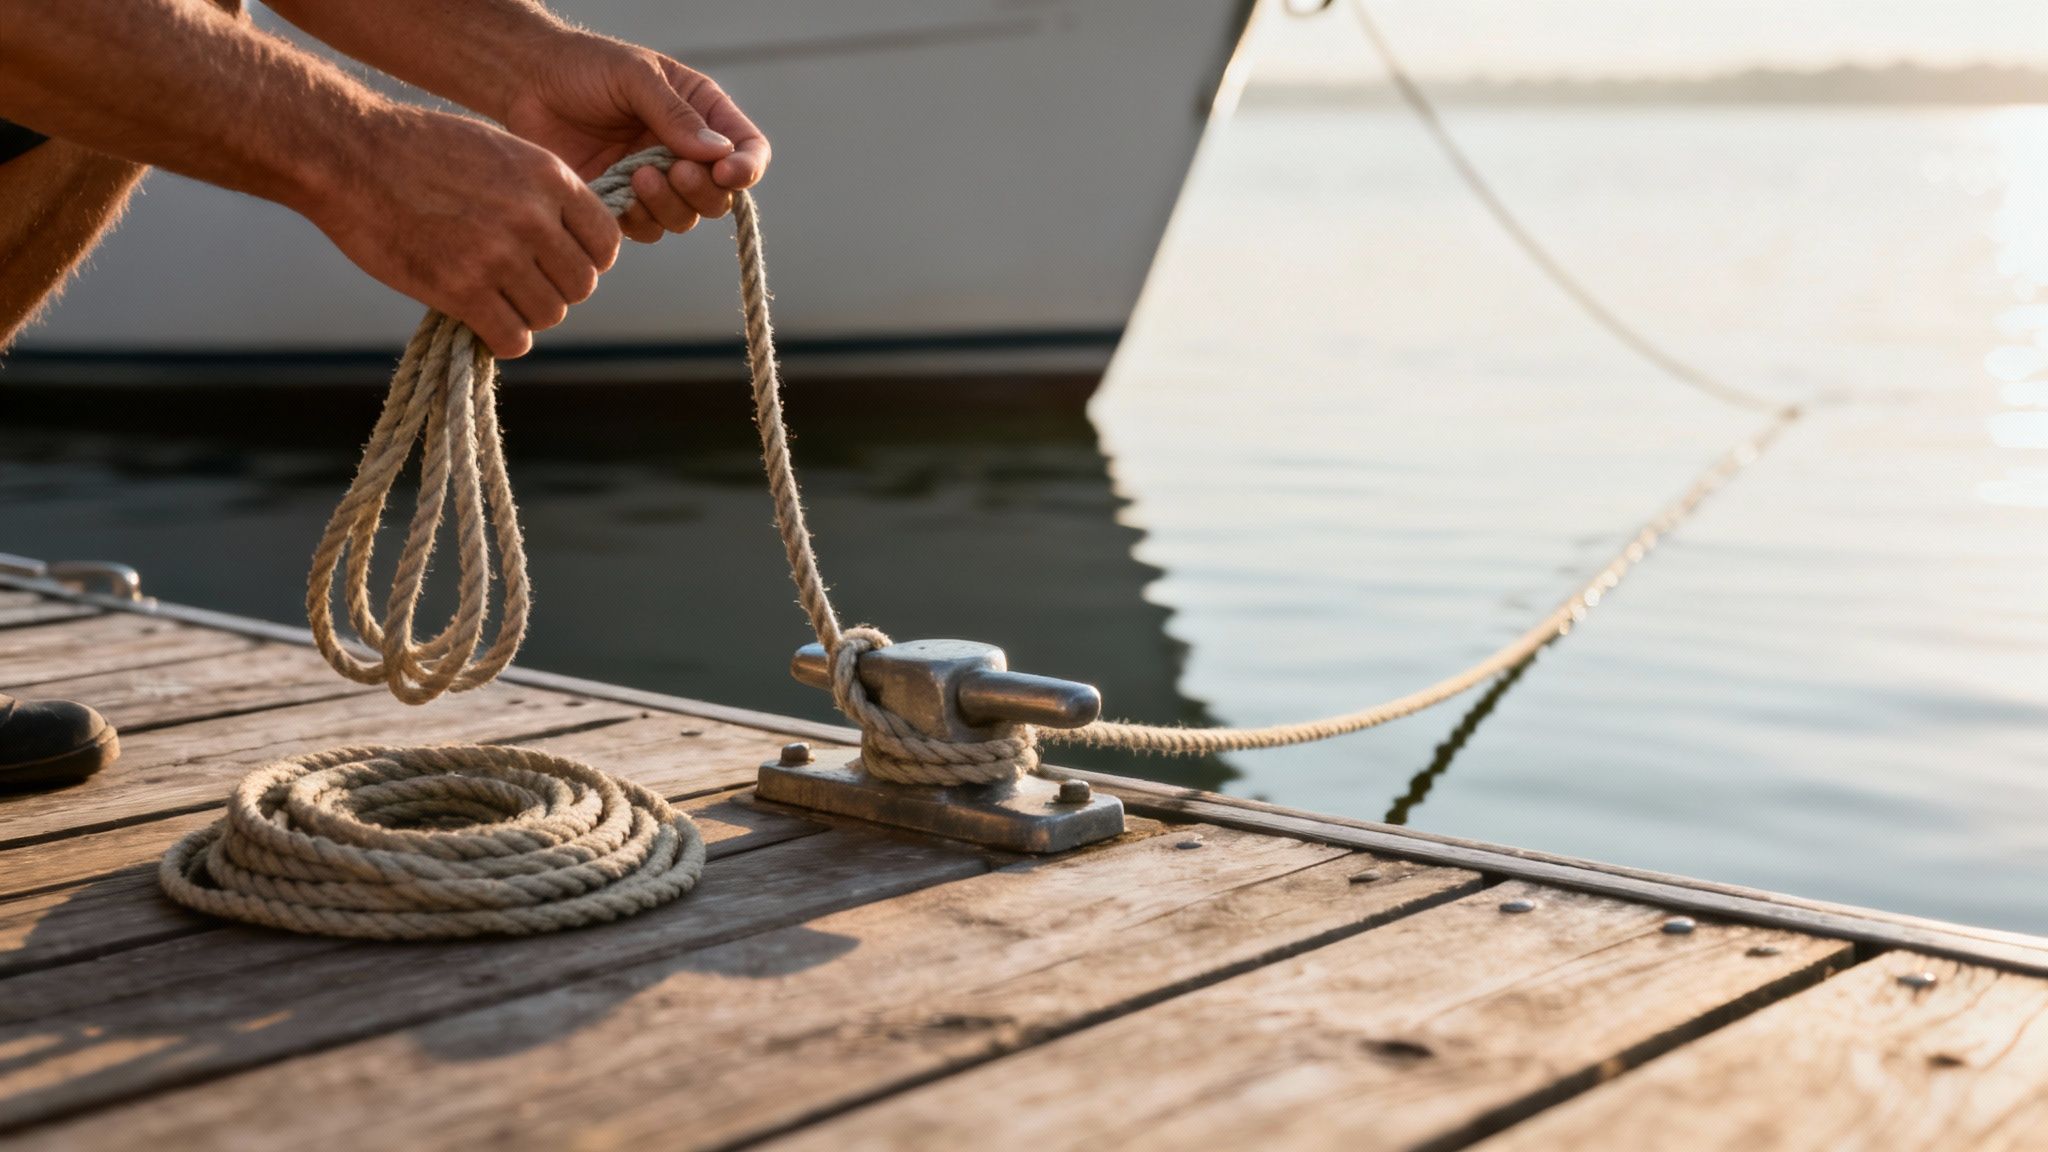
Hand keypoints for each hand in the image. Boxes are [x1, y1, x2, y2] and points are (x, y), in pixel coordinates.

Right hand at [299, 107, 618, 358]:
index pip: (606, 242)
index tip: (559, 262)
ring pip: (550, 314)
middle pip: (580, 285)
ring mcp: (498, 255)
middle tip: (522, 284)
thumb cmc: (419, 148)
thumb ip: (541, 193)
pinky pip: (512, 338)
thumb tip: (570, 239)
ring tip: (497, 299)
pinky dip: (503, 339)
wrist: (348, 155)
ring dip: (527, 315)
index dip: (587, 259)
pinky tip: (483, 323)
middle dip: (556, 290)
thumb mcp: (499, 150)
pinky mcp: (461, 289)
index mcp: (549, 177)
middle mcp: (533, 217)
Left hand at [499, 31, 769, 244]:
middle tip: (673, 172)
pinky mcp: (623, 203)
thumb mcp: (634, 77)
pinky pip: (647, 229)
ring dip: (668, 206)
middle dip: (702, 191)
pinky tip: (617, 191)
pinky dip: (638, 219)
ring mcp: (655, 181)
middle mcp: (685, 152)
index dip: (747, 167)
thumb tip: (717, 155)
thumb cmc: (584, 67)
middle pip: (721, 195)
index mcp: (702, 113)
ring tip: (635, 175)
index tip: (727, 173)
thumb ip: (675, 115)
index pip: (748, 148)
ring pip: (685, 218)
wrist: (526, 83)